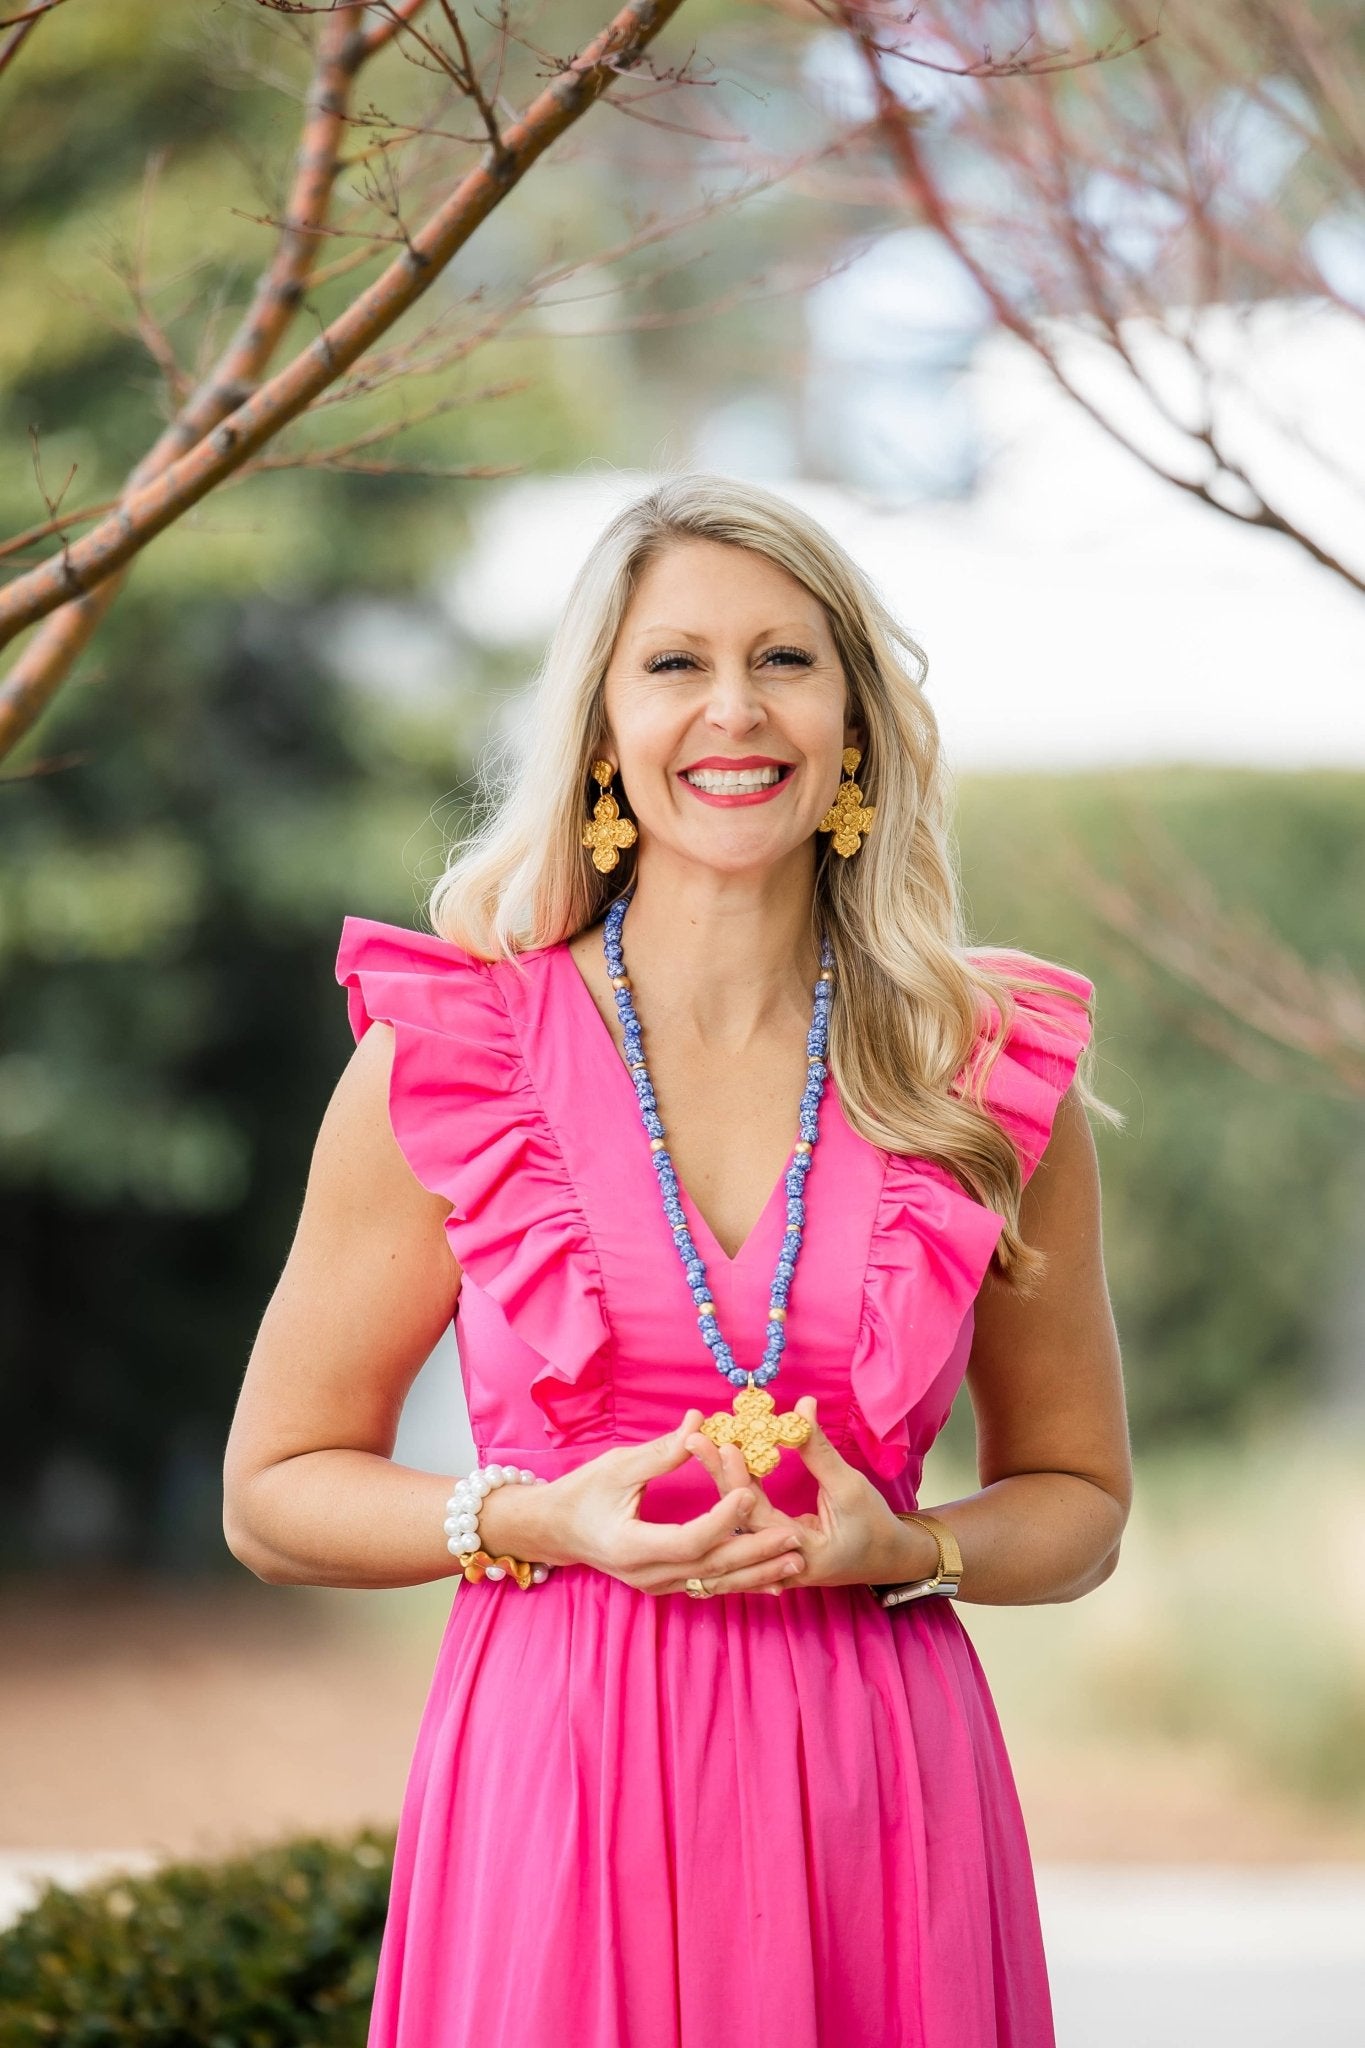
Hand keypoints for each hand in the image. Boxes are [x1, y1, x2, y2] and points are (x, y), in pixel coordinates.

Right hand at [517, 1410, 807, 1597]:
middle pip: (711, 1568)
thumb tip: (700, 1422)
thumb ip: (661, 1451)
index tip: (747, 1493)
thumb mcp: (617, 1467)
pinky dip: (741, 1581)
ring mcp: (657, 1585)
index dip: (721, 1518)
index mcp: (632, 1546)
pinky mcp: (665, 1584)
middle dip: (755, 1553)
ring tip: (796, 1561)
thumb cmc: (582, 1493)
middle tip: (793, 1537)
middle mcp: (648, 1575)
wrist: (555, 1531)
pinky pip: (708, 1585)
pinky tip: (773, 1580)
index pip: (689, 1539)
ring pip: (715, 1583)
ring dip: (757, 1573)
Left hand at [683, 1396, 932, 1594]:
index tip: (727, 1444)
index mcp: (800, 1554)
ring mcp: (770, 1562)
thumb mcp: (849, 1487)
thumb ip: (820, 1451)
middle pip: (736, 1519)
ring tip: (700, 1447)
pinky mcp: (767, 1552)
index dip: (741, 1480)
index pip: (758, 1516)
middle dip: (717, 1476)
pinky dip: (729, 1497)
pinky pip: (741, 1526)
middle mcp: (777, 1564)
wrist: (885, 1558)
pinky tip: (715, 1469)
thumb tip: (802, 1406)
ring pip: (734, 1523)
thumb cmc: (872, 1524)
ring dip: (720, 1483)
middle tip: (695, 1439)